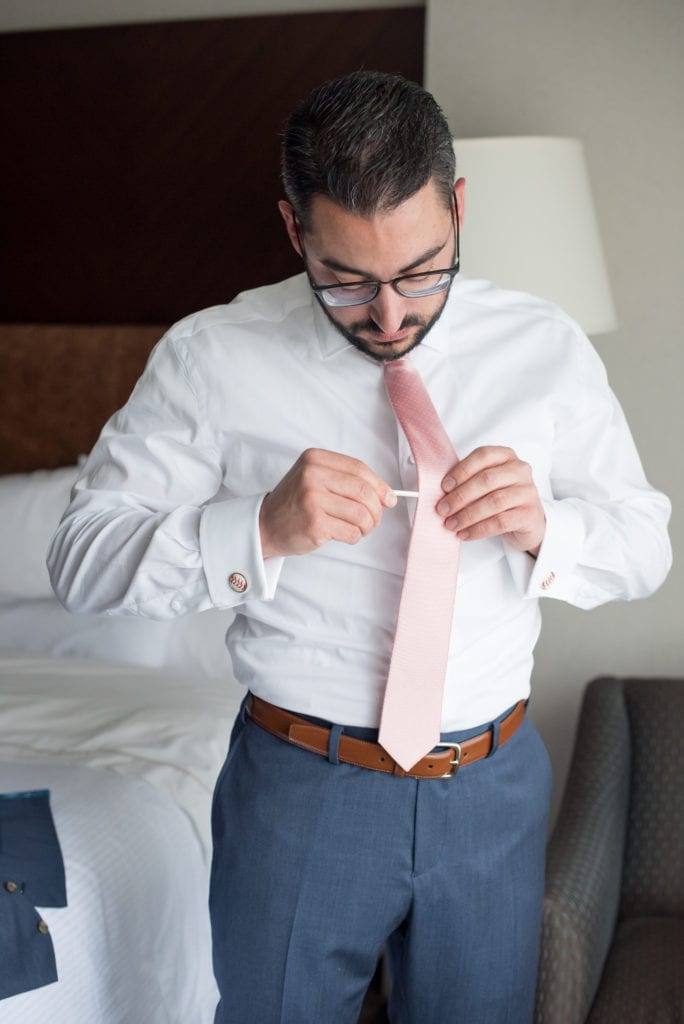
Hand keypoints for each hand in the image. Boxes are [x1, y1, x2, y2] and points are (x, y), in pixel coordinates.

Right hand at [259, 448, 396, 557]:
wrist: (265, 524)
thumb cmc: (295, 503)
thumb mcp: (315, 478)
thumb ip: (347, 480)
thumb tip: (387, 495)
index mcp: (315, 459)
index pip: (359, 469)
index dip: (380, 486)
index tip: (389, 499)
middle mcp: (312, 475)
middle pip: (364, 492)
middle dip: (376, 509)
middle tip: (374, 519)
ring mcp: (312, 499)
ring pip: (361, 514)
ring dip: (367, 526)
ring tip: (359, 528)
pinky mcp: (314, 523)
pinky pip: (351, 531)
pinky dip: (355, 536)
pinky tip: (345, 534)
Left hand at [437, 446, 545, 555]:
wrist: (528, 521)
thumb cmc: (501, 498)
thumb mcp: (488, 483)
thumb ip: (468, 480)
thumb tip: (442, 492)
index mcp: (507, 456)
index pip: (483, 456)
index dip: (461, 471)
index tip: (444, 487)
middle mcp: (520, 470)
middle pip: (487, 480)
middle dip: (460, 496)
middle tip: (443, 509)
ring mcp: (528, 492)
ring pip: (494, 502)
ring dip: (467, 515)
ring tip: (451, 524)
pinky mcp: (530, 514)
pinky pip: (500, 522)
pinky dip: (479, 529)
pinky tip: (465, 534)